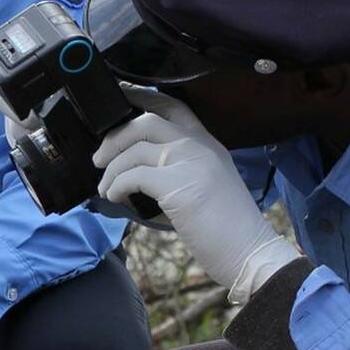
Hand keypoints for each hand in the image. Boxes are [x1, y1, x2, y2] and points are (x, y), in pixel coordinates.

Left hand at [92, 87, 298, 303]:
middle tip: (99, 158)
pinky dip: (117, 186)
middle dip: (115, 138)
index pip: (172, 105)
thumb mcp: (206, 184)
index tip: (118, 95)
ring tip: (105, 188)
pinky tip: (115, 198)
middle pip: (146, 121)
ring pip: (135, 150)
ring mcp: (191, 163)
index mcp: (208, 143)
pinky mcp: (179, 186)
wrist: (250, 254)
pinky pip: (134, 176)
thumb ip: (178, 168)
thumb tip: (134, 168)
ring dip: (111, 170)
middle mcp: (200, 146)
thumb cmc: (226, 228)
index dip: (141, 96)